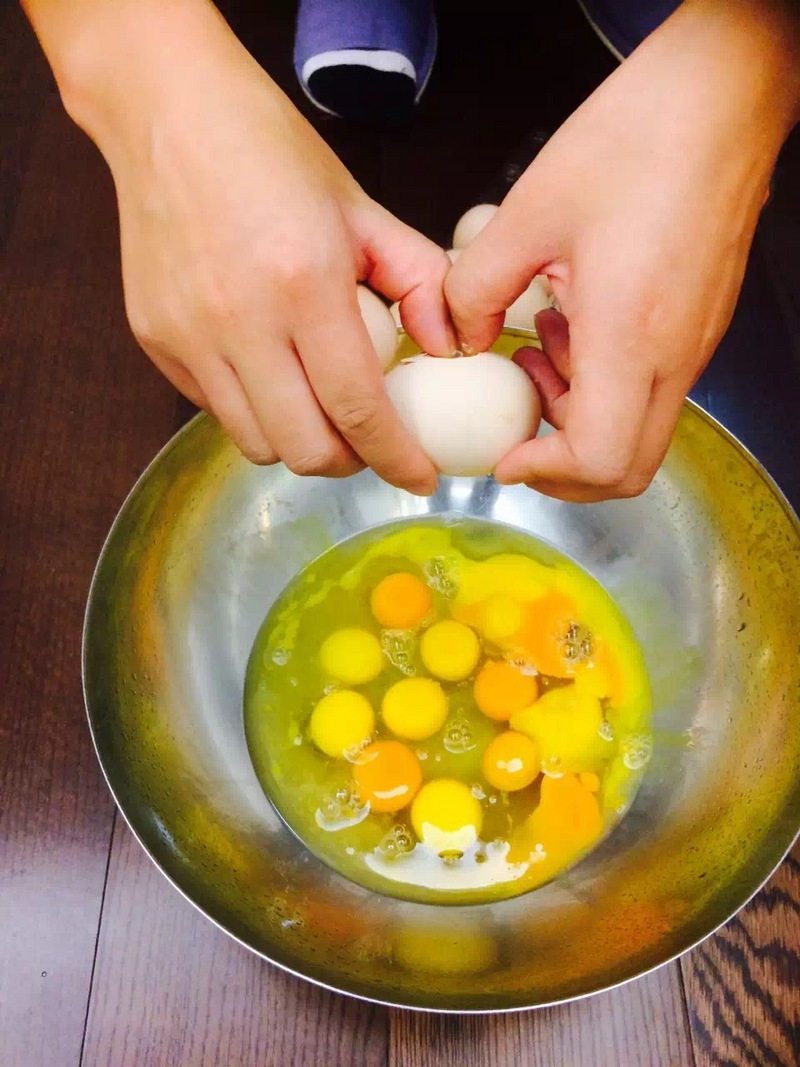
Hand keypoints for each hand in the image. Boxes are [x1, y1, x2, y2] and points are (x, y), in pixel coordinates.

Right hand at [52, 1, 453, 491]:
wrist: (169, 115)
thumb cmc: (271, 154)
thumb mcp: (364, 209)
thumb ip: (420, 282)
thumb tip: (447, 350)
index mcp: (304, 283)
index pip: (358, 409)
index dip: (397, 459)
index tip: (420, 478)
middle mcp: (240, 321)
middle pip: (305, 449)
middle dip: (349, 461)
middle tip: (368, 441)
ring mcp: (189, 336)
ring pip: (255, 443)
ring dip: (299, 443)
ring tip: (318, 407)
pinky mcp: (155, 341)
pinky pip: (214, 410)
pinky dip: (253, 411)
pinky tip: (270, 373)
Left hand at [446, 0, 798, 501]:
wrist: (719, 99)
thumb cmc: (635, 143)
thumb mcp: (526, 214)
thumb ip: (475, 288)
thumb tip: (461, 336)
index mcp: (631, 339)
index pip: (599, 461)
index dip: (544, 474)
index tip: (505, 455)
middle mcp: (672, 357)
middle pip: (627, 470)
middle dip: (562, 468)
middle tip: (516, 429)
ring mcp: (692, 346)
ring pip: (637, 431)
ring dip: (578, 419)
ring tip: (535, 354)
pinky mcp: (696, 327)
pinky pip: (649, 388)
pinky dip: (601, 384)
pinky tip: (568, 326)